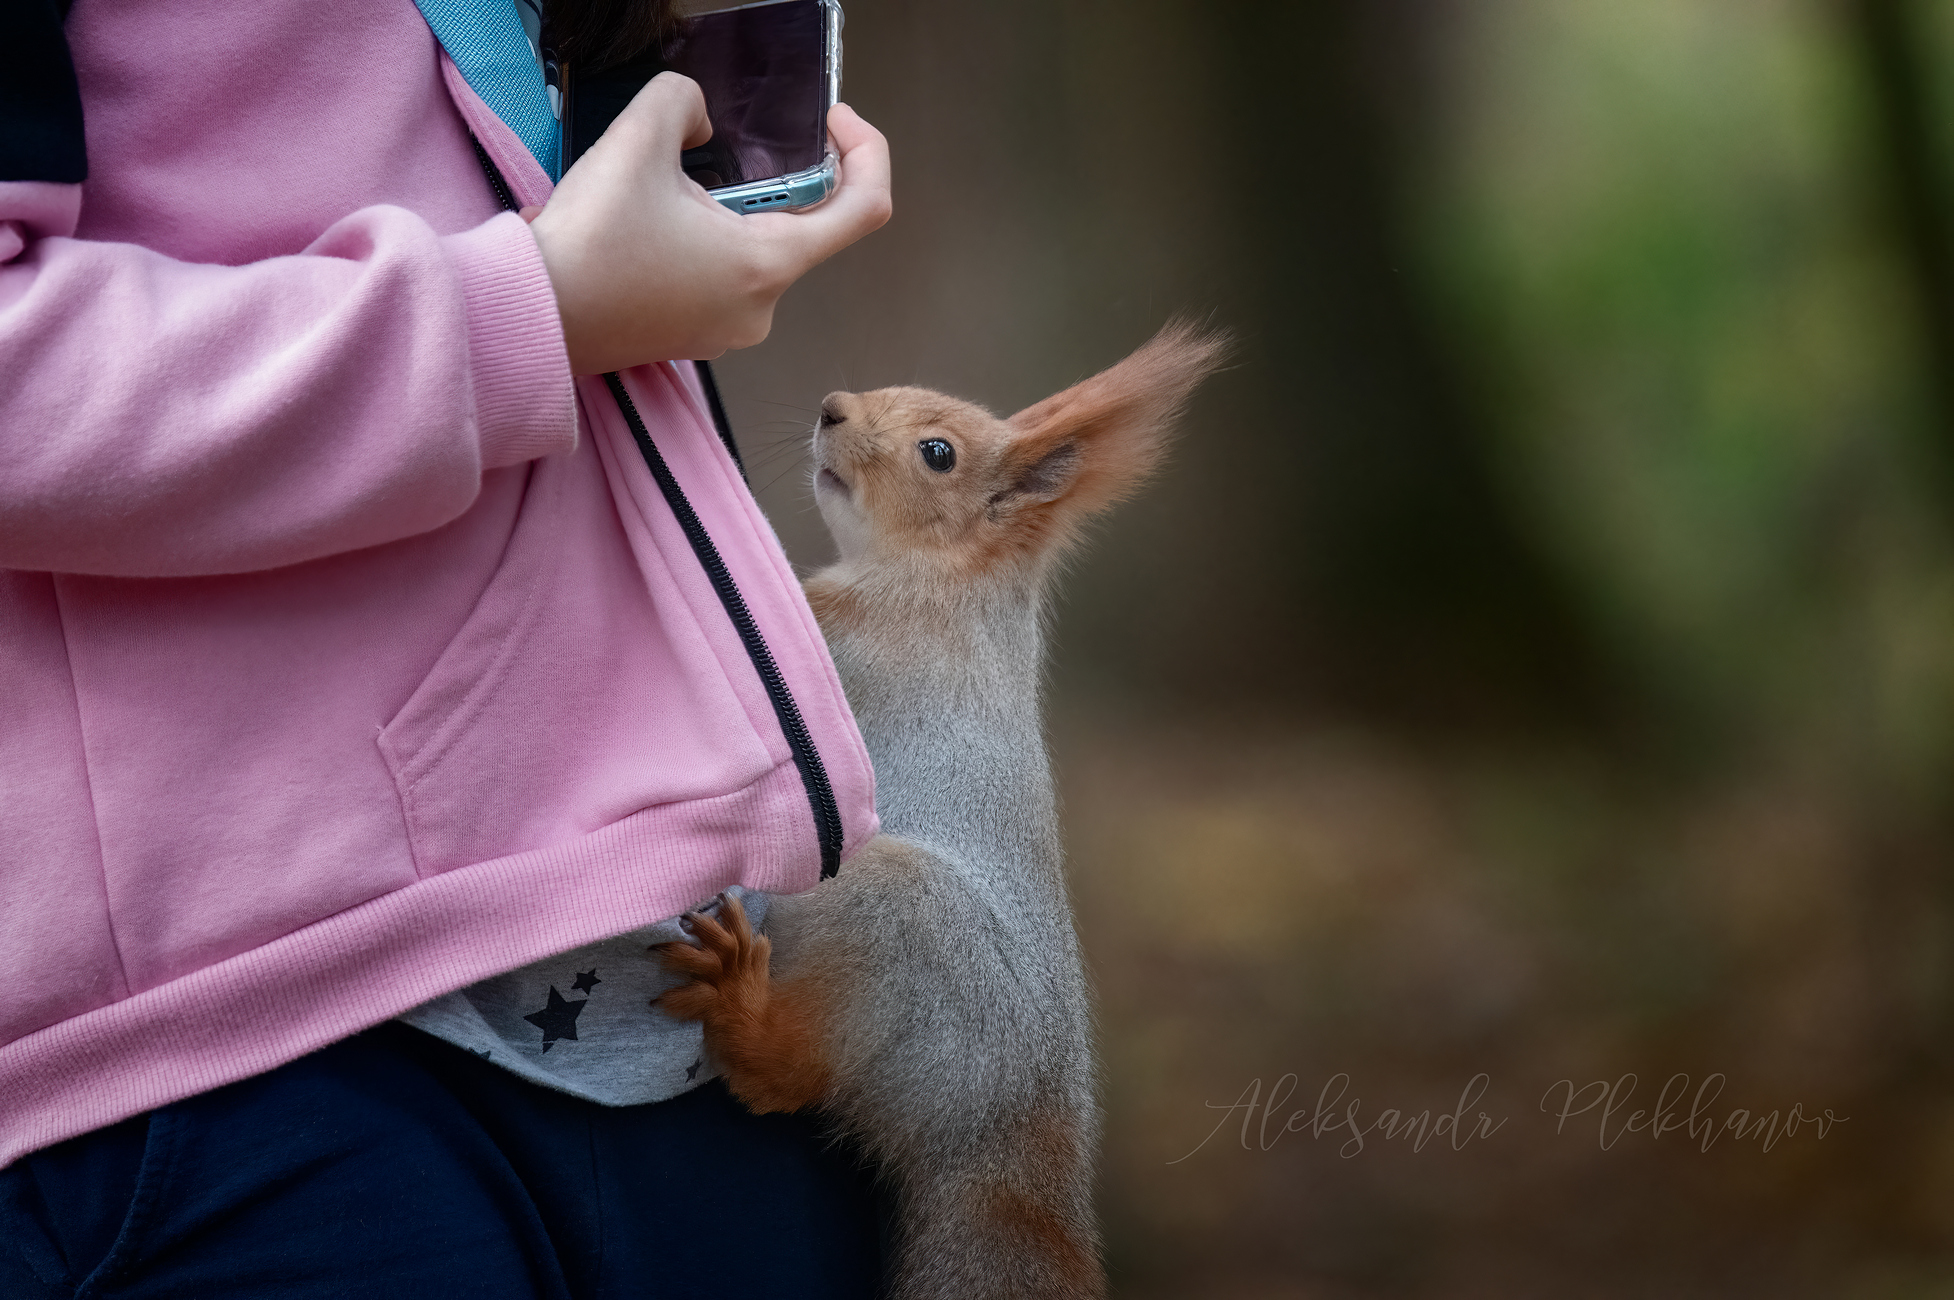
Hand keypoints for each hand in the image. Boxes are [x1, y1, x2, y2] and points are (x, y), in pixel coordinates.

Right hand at [527, 74, 891, 373]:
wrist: (532, 317)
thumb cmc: (589, 241)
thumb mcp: (637, 138)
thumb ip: (684, 102)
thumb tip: (699, 121)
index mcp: (769, 265)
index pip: (865, 208)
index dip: (864, 151)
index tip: (831, 121)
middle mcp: (762, 309)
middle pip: (801, 226)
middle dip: (764, 178)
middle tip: (707, 150)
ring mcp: (730, 331)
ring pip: (754, 250)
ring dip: (724, 211)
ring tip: (659, 195)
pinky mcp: (697, 337)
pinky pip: (722, 277)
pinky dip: (702, 243)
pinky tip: (646, 229)